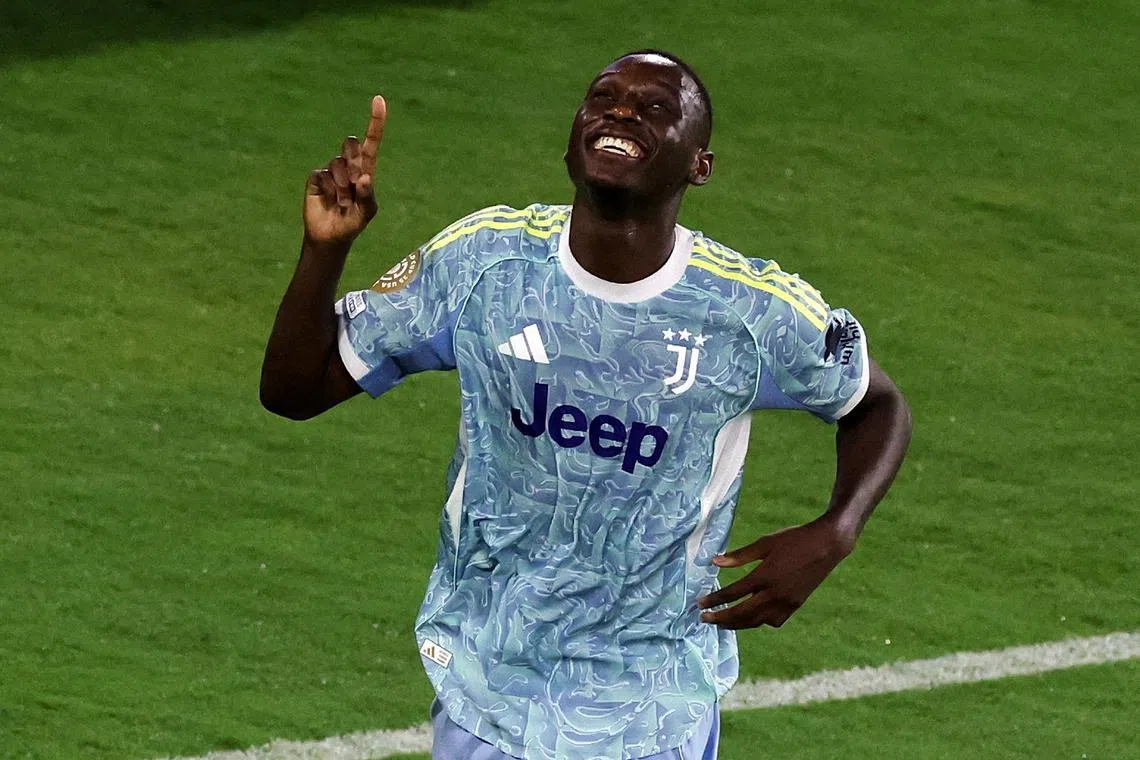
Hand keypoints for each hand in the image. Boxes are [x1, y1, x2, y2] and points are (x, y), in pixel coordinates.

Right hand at [303, 95, 386, 245]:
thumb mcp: (367, 213)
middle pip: (351, 145)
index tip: (379, 100)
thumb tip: (364, 177)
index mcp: (365, 170)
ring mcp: (331, 170)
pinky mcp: (316, 177)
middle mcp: (348, 166)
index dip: (375, 122)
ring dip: (341, 186)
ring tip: (341, 201)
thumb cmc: (352, 223)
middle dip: (353, 162)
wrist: (330, 236)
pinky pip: (322, 174)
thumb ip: (368, 196)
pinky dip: (328, 189)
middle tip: (353, 185)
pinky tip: (328, 199)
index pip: (371, 142)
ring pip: (337, 163)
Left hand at [697, 516, 856, 629]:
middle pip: (742, 614)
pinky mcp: (795, 605)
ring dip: (736, 624)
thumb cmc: (794, 539)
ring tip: (721, 623)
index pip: (733, 594)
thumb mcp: (765, 542)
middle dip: (720, 618)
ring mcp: (787, 602)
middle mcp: (775, 594)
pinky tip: (750, 619)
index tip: (699, 604)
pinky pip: (772, 621)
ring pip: (756, 621)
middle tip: (704, 619)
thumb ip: (739, 555)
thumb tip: (714, 562)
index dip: (714, 600)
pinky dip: (758, 622)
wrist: (828, 545)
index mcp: (765, 576)